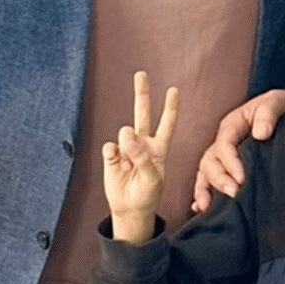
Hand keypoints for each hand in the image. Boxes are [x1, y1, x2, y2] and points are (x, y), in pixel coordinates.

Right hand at [103, 72, 179, 244]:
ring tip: (129, 165)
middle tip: (141, 74)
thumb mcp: (154, 179)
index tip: (174, 89)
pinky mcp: (112, 154)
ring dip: (128, 147)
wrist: (130, 209)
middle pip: (142, 113)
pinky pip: (110, 147)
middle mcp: (143, 143)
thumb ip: (143, 158)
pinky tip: (117, 165)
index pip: (167, 123)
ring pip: (125, 133)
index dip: (170, 107)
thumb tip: (128, 137)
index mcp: (159, 148)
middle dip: (142, 93)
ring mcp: (126, 148)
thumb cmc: (147, 195)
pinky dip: (113, 155)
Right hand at [193, 88, 284, 211]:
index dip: (230, 163)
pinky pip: (208, 179)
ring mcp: (223, 155)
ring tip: (206, 207)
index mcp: (232, 125)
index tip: (242, 179)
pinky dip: (203, 192)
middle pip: (210, 161)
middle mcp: (223, 142)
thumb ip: (268, 114)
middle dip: (219, 179)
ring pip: (206, 172)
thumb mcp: (277, 102)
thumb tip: (261, 134)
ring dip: (205, 189)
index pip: (224, 145)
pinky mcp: (228, 167)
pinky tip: (201, 209)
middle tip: (233, 194)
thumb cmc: (279, 106)